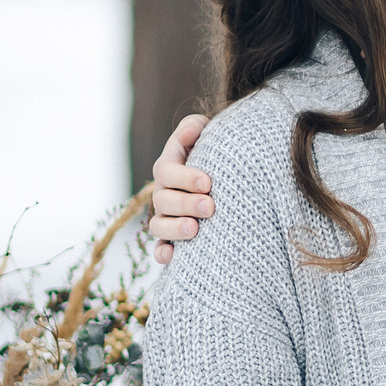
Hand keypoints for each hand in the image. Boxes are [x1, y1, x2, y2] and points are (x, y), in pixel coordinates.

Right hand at [147, 114, 211, 263]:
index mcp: (168, 168)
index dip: (184, 177)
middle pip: (163, 201)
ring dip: (174, 229)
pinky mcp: (172, 238)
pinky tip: (172, 257)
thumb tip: (191, 131)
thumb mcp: (206, 134)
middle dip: (186, 204)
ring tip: (195, 229)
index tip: (208, 182)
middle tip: (210, 207)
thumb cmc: (215, 152)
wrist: (226, 176)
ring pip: (158, 226)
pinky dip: (163, 254)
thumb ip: (195, 128)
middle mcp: (163, 193)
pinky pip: (161, 249)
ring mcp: (166, 217)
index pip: (166, 172)